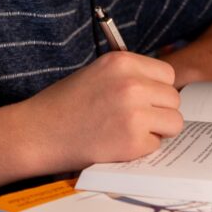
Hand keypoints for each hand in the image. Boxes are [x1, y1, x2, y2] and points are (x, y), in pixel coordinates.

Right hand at [23, 51, 182, 169]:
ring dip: (157, 131)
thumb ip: (131, 76)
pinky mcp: (132, 140)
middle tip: (133, 120)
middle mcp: (132, 84)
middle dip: (159, 112)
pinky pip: (156, 145)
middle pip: (174, 99)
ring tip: (128, 132)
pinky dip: (140, 149)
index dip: (157, 90)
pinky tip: (116, 144)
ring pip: (174, 122)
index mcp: (123, 61)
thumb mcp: (98, 73)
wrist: (36, 133)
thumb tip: (165, 89)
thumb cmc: (64, 104)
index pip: (167, 75)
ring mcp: (134, 113)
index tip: (143, 100)